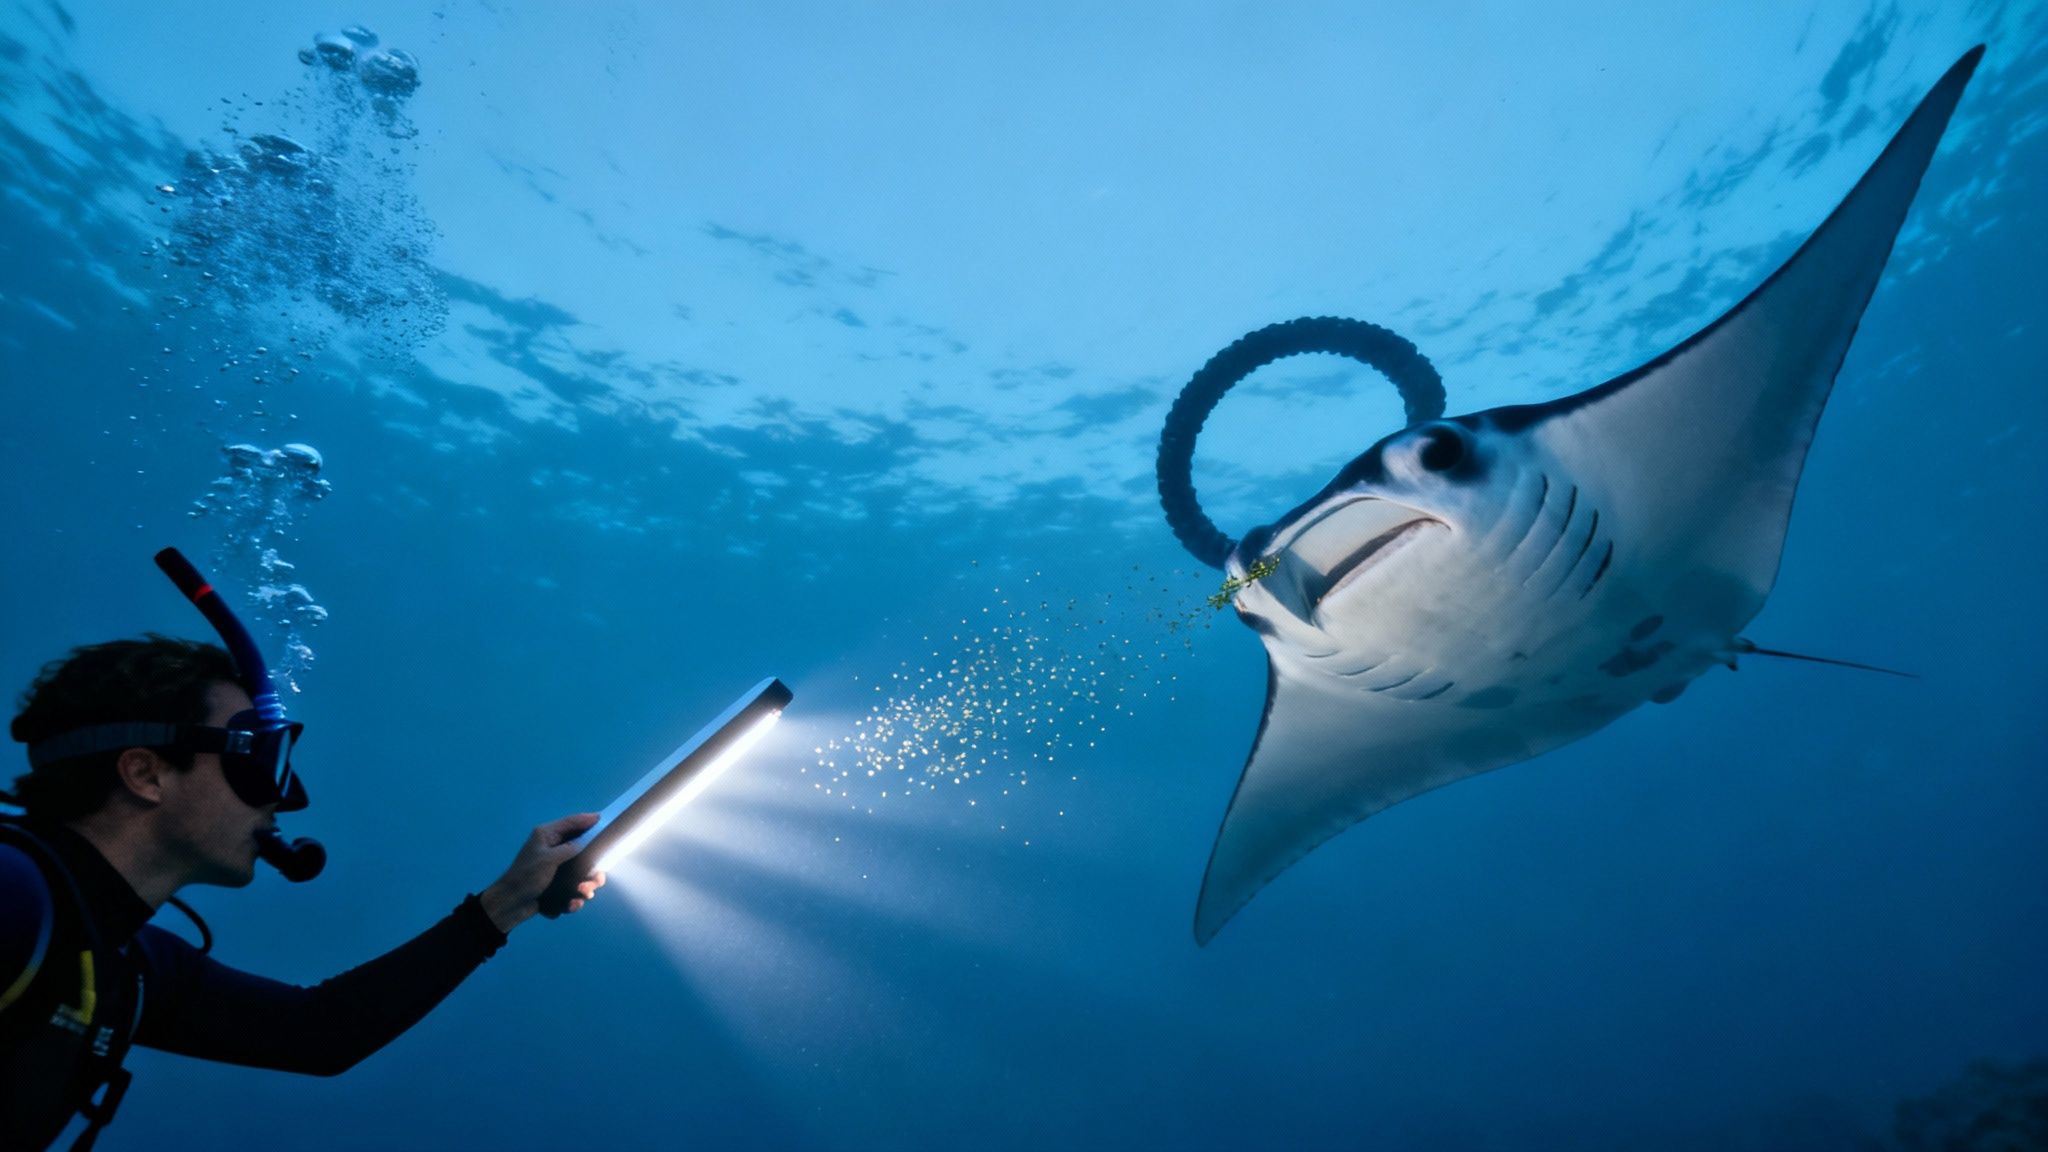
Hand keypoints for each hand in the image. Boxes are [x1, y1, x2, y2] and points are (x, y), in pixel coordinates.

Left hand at [478, 813, 608, 932]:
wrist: (510, 904)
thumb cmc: (526, 877)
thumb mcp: (548, 859)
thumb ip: (569, 848)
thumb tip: (585, 842)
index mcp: (547, 836)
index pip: (571, 823)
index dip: (587, 820)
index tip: (603, 819)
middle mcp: (553, 849)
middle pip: (581, 849)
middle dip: (592, 866)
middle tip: (598, 876)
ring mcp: (555, 868)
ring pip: (581, 873)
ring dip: (586, 885)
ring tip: (584, 893)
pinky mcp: (556, 884)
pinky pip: (573, 889)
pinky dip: (574, 898)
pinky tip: (571, 904)